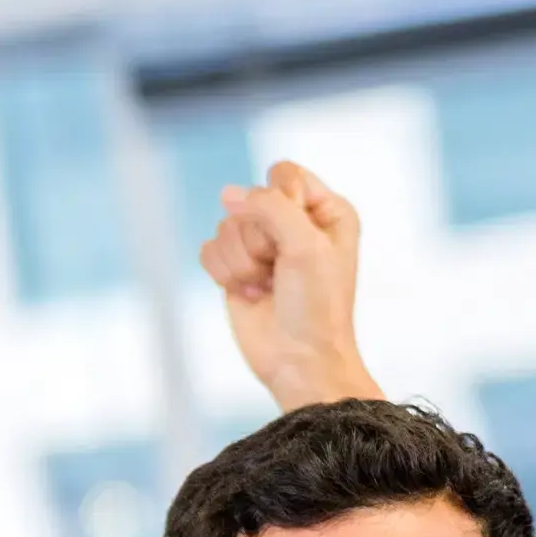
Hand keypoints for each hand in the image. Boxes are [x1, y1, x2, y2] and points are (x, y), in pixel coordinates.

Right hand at [200, 162, 382, 411]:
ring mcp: (262, 246)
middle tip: (280, 271)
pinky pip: (210, 249)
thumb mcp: (306, 246)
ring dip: (242, 263)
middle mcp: (293, 223)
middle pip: (249, 200)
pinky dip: (225, 274)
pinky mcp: (236, 268)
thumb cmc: (316, 308)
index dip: (279, 202)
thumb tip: (229, 194)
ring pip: (226, 225)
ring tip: (265, 287)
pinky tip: (249, 294)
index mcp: (325, 211)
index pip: (284, 174)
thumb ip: (270, 206)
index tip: (295, 241)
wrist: (299, 362)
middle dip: (259, 240)